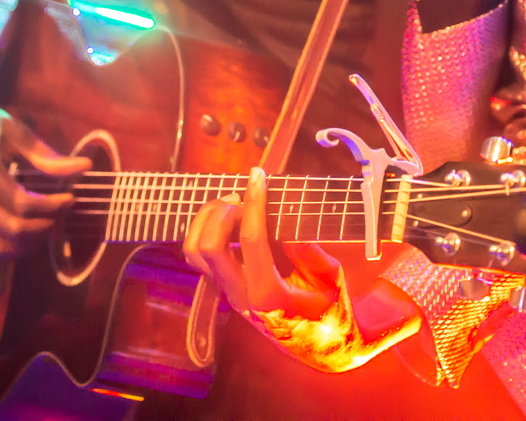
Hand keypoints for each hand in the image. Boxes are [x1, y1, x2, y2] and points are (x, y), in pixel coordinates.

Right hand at [0, 17, 89, 257]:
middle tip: (63, 210)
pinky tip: (32, 227)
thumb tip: (84, 167)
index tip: (70, 196)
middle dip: (45, 225)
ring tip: (49, 223)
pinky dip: (14, 245)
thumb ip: (47, 156)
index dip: (51, 206)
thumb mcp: (16, 131)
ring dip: (29, 242)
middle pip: (12, 229)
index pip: (22, 203)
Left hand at [182, 166, 337, 318]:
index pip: (251, 240)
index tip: (259, 177)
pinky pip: (200, 257)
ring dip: (208, 220)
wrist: (319, 348)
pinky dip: (207, 230)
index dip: (254, 202)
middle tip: (244, 196)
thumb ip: (312, 255)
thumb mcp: (331, 282)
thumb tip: (291, 228)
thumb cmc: (329, 312)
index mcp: (268, 295)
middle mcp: (240, 295)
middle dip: (221, 211)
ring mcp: (228, 293)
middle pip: (207, 247)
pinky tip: (230, 218)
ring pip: (194, 252)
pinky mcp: (225, 288)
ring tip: (233, 204)